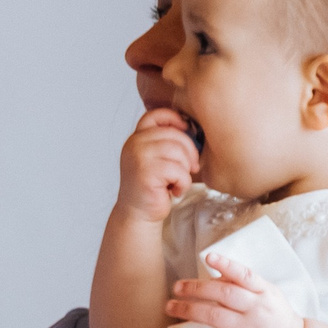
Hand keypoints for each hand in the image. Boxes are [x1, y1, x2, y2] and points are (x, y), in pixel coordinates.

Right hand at [116, 107, 199, 222]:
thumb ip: (166, 141)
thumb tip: (193, 128)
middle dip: (189, 152)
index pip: (156, 115)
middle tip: (189, 168)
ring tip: (178, 181)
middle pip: (174, 134)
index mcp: (137, 137)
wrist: (138, 212)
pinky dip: (183, 183)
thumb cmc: (154, 186)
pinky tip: (174, 190)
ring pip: (178, 152)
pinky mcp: (146, 173)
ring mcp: (138, 157)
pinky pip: (179, 171)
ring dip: (185, 170)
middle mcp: (134, 144)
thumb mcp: (156, 158)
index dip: (175, 119)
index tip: (187, 132)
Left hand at [167, 253, 306, 327]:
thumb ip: (243, 282)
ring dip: (186, 310)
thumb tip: (215, 270)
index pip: (245, 275)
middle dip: (196, 288)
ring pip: (213, 316)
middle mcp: (255, 309)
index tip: (209, 257)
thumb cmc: (273, 315)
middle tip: (176, 287)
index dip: (227, 265)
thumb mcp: (267, 293)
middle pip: (223, 294)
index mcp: (263, 292)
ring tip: (170, 306)